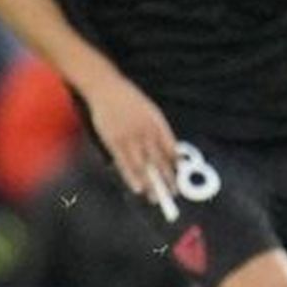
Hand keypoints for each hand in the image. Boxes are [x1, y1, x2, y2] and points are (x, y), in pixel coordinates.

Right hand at [84, 70, 178, 201]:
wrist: (106, 88)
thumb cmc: (129, 100)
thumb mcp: (150, 111)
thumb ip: (158, 131)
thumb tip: (168, 152)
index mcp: (158, 123)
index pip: (170, 148)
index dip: (175, 165)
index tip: (179, 177)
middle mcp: (147, 132)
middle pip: (158, 160)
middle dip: (166, 178)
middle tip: (172, 194)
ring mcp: (130, 137)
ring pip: (143, 165)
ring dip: (150, 183)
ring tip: (156, 198)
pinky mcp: (114, 141)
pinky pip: (124, 163)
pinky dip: (132, 177)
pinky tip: (138, 188)